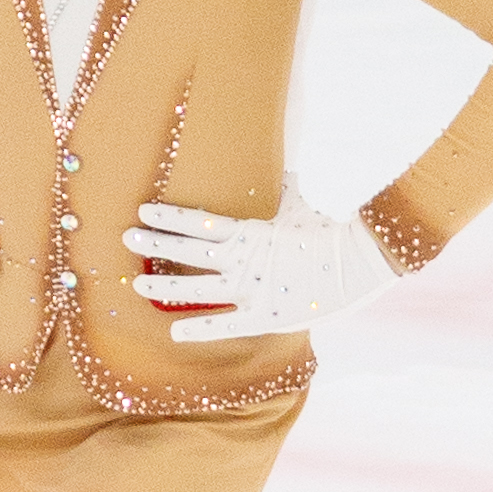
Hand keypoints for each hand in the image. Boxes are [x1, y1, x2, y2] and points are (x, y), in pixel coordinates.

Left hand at [123, 180, 399, 341]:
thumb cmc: (336, 223)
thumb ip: (276, 186)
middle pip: (188, 251)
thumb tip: (264, 160)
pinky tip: (173, 332)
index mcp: (251, 231)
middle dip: (155, 243)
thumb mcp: (302, 196)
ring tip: (135, 281)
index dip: (170, 216)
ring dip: (164, 285)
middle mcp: (244, 261)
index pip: (199, 221)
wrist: (366, 257)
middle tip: (126, 237)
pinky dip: (200, 329)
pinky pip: (227, 325)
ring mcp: (252, 289)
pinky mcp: (266, 315)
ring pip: (196, 288)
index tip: (145, 209)